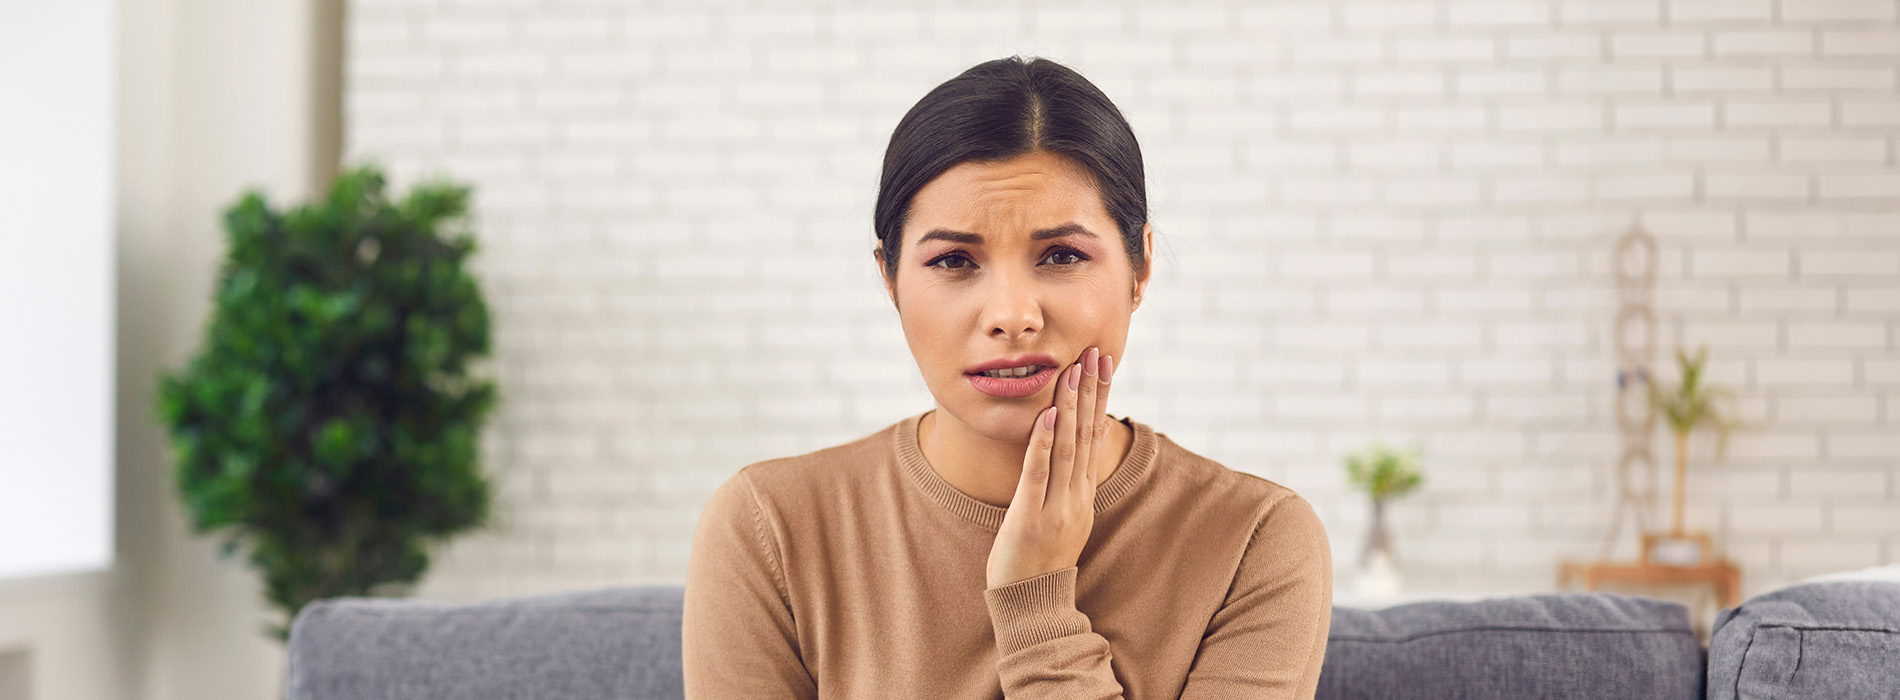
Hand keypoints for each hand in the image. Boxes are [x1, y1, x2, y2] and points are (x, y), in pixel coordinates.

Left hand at [986, 347, 1115, 589]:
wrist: (1033, 605)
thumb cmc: (1042, 559)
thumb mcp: (1067, 515)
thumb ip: (1077, 478)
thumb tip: (1090, 435)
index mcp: (1083, 494)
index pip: (1095, 436)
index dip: (1100, 397)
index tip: (1104, 363)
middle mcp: (1076, 497)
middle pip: (1086, 435)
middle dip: (1091, 391)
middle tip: (1096, 352)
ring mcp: (1055, 508)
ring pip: (1067, 448)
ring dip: (1071, 407)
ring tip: (1074, 371)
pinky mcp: (1030, 519)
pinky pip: (1037, 475)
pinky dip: (1044, 443)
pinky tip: (1048, 415)